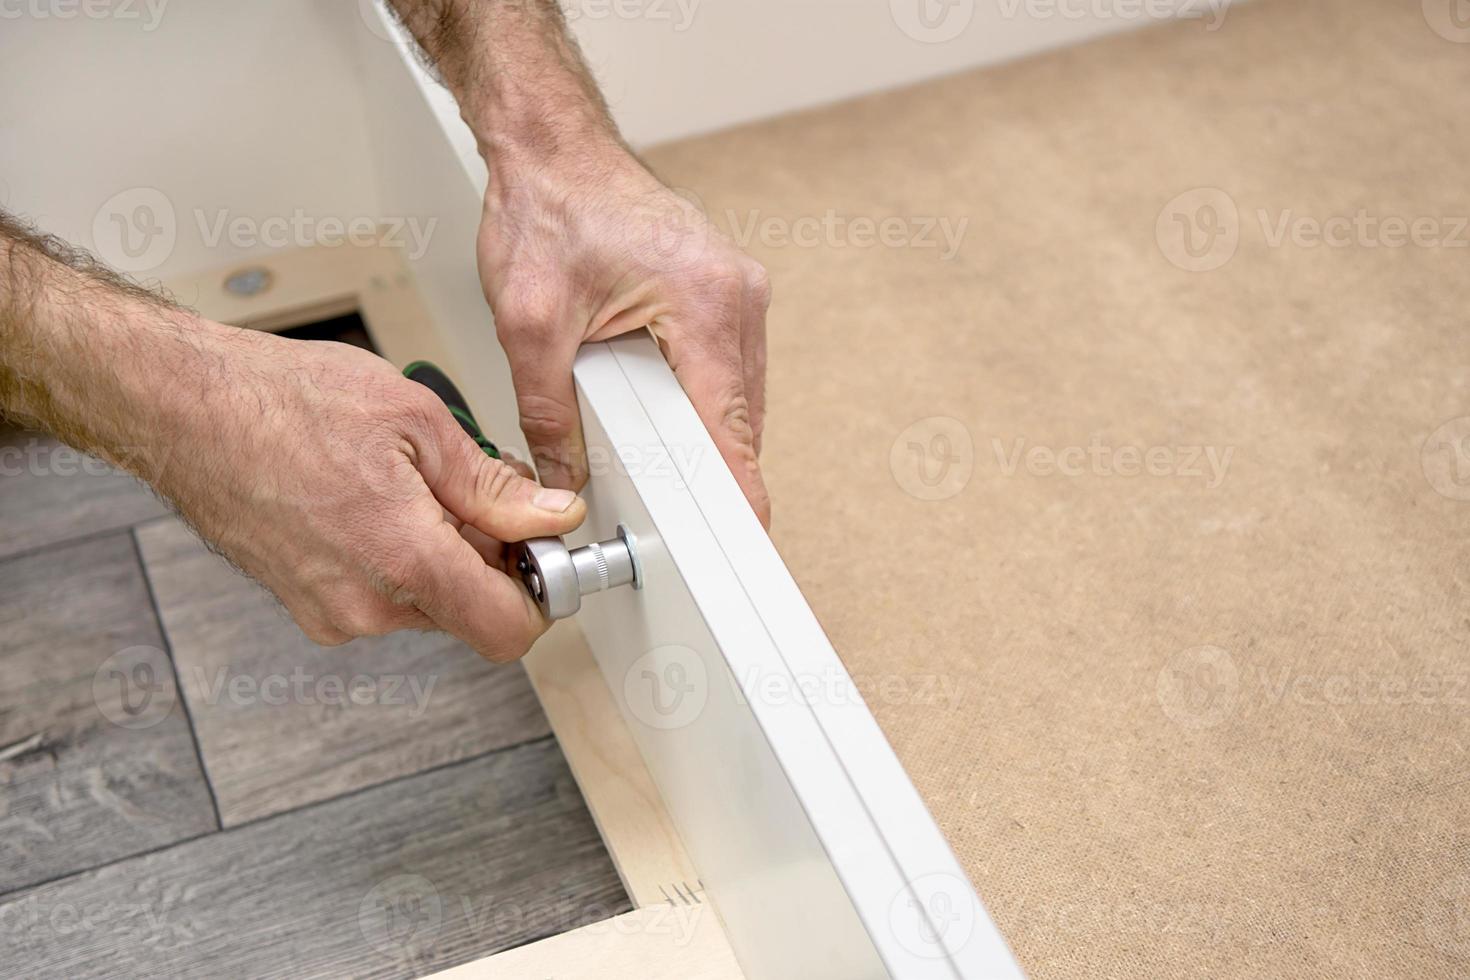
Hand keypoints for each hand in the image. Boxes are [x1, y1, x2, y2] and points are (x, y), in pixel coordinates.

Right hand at [154, 326, 586, 661]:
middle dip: (492, 556)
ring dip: (443, 552)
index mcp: (404, 562)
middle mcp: (365, 606)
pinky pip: (383, 593)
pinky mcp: (306, 603)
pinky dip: (400, 555)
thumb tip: (551, 517)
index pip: (508, 630)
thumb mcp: (417, 422)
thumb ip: (493, 486)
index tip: (548, 554)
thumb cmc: (282, 399)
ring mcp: (330, 611)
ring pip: (428, 601)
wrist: (180, 407)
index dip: (542, 595)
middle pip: (471, 610)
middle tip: (479, 489)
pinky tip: (377, 497)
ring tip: (414, 481)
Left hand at [476, 153, 772, 526]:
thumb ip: (548, 411)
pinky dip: (699, 398)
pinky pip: (726, 367)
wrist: (554, 147)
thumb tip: (565, 473)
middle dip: (710, 467)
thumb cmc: (547, 208)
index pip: (728, 424)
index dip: (738, 490)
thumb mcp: (529, 323)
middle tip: (675, 515)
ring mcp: (738, 288)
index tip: (747, 535)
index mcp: (702, 301)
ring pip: (737, 395)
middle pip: (740, 416)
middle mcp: (736, 293)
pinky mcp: (724, 289)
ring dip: (702, 431)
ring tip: (658, 460)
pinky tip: (661, 413)